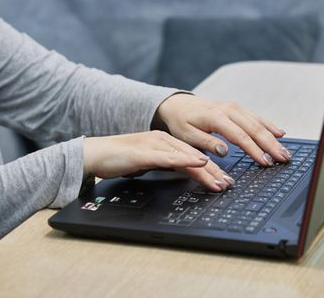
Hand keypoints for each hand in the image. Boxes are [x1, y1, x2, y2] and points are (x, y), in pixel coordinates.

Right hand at [83, 131, 233, 191]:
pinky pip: (169, 157)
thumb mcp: (147, 162)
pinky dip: (185, 160)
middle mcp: (163, 141)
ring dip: (206, 170)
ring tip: (220, 182)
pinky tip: (198, 164)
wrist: (94, 153)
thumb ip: (165, 165)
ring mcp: (154, 145)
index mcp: (164, 142)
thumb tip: (183, 173)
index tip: (224, 180)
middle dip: (214, 172)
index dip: (211, 169)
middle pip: (194, 157)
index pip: (193, 156)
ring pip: (186, 157)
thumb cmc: (119, 159)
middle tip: (229, 184)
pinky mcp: (144, 152)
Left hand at [153, 94, 291, 165]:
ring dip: (273, 137)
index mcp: (216, 117)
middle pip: (254, 129)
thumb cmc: (182, 122)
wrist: (178, 104)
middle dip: (271, 145)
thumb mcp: (187, 135)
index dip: (255, 151)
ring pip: (258, 122)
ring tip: (284, 151)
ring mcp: (234, 107)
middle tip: (283, 158)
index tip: (265, 162)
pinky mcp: (237, 108)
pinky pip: (256, 117)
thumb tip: (224, 151)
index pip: (241, 137)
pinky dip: (269, 125)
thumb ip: (206, 142)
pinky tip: (280, 133)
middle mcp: (229, 110)